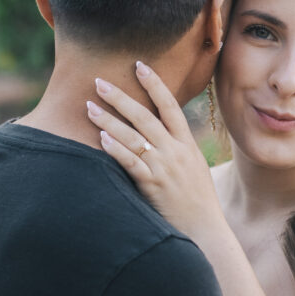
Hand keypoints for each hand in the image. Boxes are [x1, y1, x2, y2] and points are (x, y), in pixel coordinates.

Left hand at [87, 64, 224, 238]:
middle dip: (120, 97)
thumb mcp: (193, 168)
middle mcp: (176, 151)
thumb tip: (157, 133)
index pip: (170, 106)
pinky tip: (101, 138)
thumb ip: (177, 149)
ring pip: (133, 137)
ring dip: (108, 120)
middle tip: (99, 82)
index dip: (155, 84)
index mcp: (187, 144)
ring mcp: (164, 168)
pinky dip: (116, 149)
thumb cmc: (197, 201)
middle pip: (145, 116)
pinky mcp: (153, 185)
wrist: (205, 229)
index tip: (139, 66)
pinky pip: (131, 162)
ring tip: (89, 107)